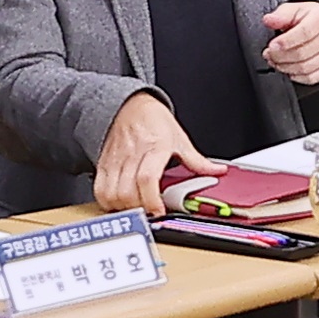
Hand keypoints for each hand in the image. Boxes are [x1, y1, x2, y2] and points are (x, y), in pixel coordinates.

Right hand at [95, 87, 208, 212]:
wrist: (129, 104)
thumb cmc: (153, 119)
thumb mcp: (179, 137)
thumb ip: (197, 160)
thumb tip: (218, 171)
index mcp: (154, 147)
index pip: (147, 178)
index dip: (152, 200)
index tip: (160, 212)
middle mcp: (132, 155)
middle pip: (127, 192)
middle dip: (139, 209)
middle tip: (151, 213)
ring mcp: (115, 160)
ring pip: (112, 194)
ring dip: (124, 208)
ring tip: (138, 209)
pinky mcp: (104, 164)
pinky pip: (100, 189)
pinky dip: (108, 202)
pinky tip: (121, 203)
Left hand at [261, 0, 318, 88]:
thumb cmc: (306, 18)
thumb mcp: (293, 9)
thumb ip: (280, 15)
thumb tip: (269, 20)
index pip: (305, 33)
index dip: (285, 41)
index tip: (272, 46)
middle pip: (303, 53)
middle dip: (280, 56)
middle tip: (269, 54)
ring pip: (305, 68)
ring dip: (285, 67)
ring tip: (275, 61)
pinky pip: (311, 78)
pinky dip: (295, 76)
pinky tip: (288, 69)